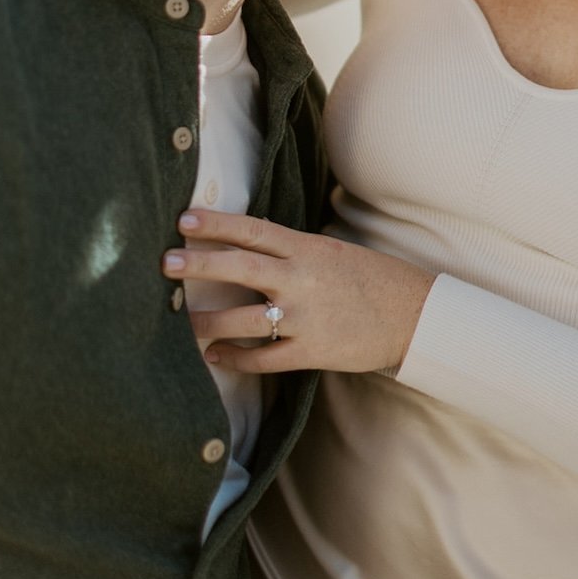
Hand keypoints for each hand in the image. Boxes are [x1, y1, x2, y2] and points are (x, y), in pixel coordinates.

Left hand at [163, 210, 435, 374]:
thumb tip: (244, 245)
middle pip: (240, 268)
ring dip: (207, 323)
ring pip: (243, 320)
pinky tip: (216, 357)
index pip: (252, 230)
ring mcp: (305, 317)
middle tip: (164, 263)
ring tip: (181, 324)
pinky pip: (263, 359)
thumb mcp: (330, 251)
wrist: (413, 315)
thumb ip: (290, 250)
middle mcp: (302, 278)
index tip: (183, 220)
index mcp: (307, 248)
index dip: (216, 224)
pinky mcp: (311, 351)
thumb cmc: (368, 278)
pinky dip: (235, 359)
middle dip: (199, 265)